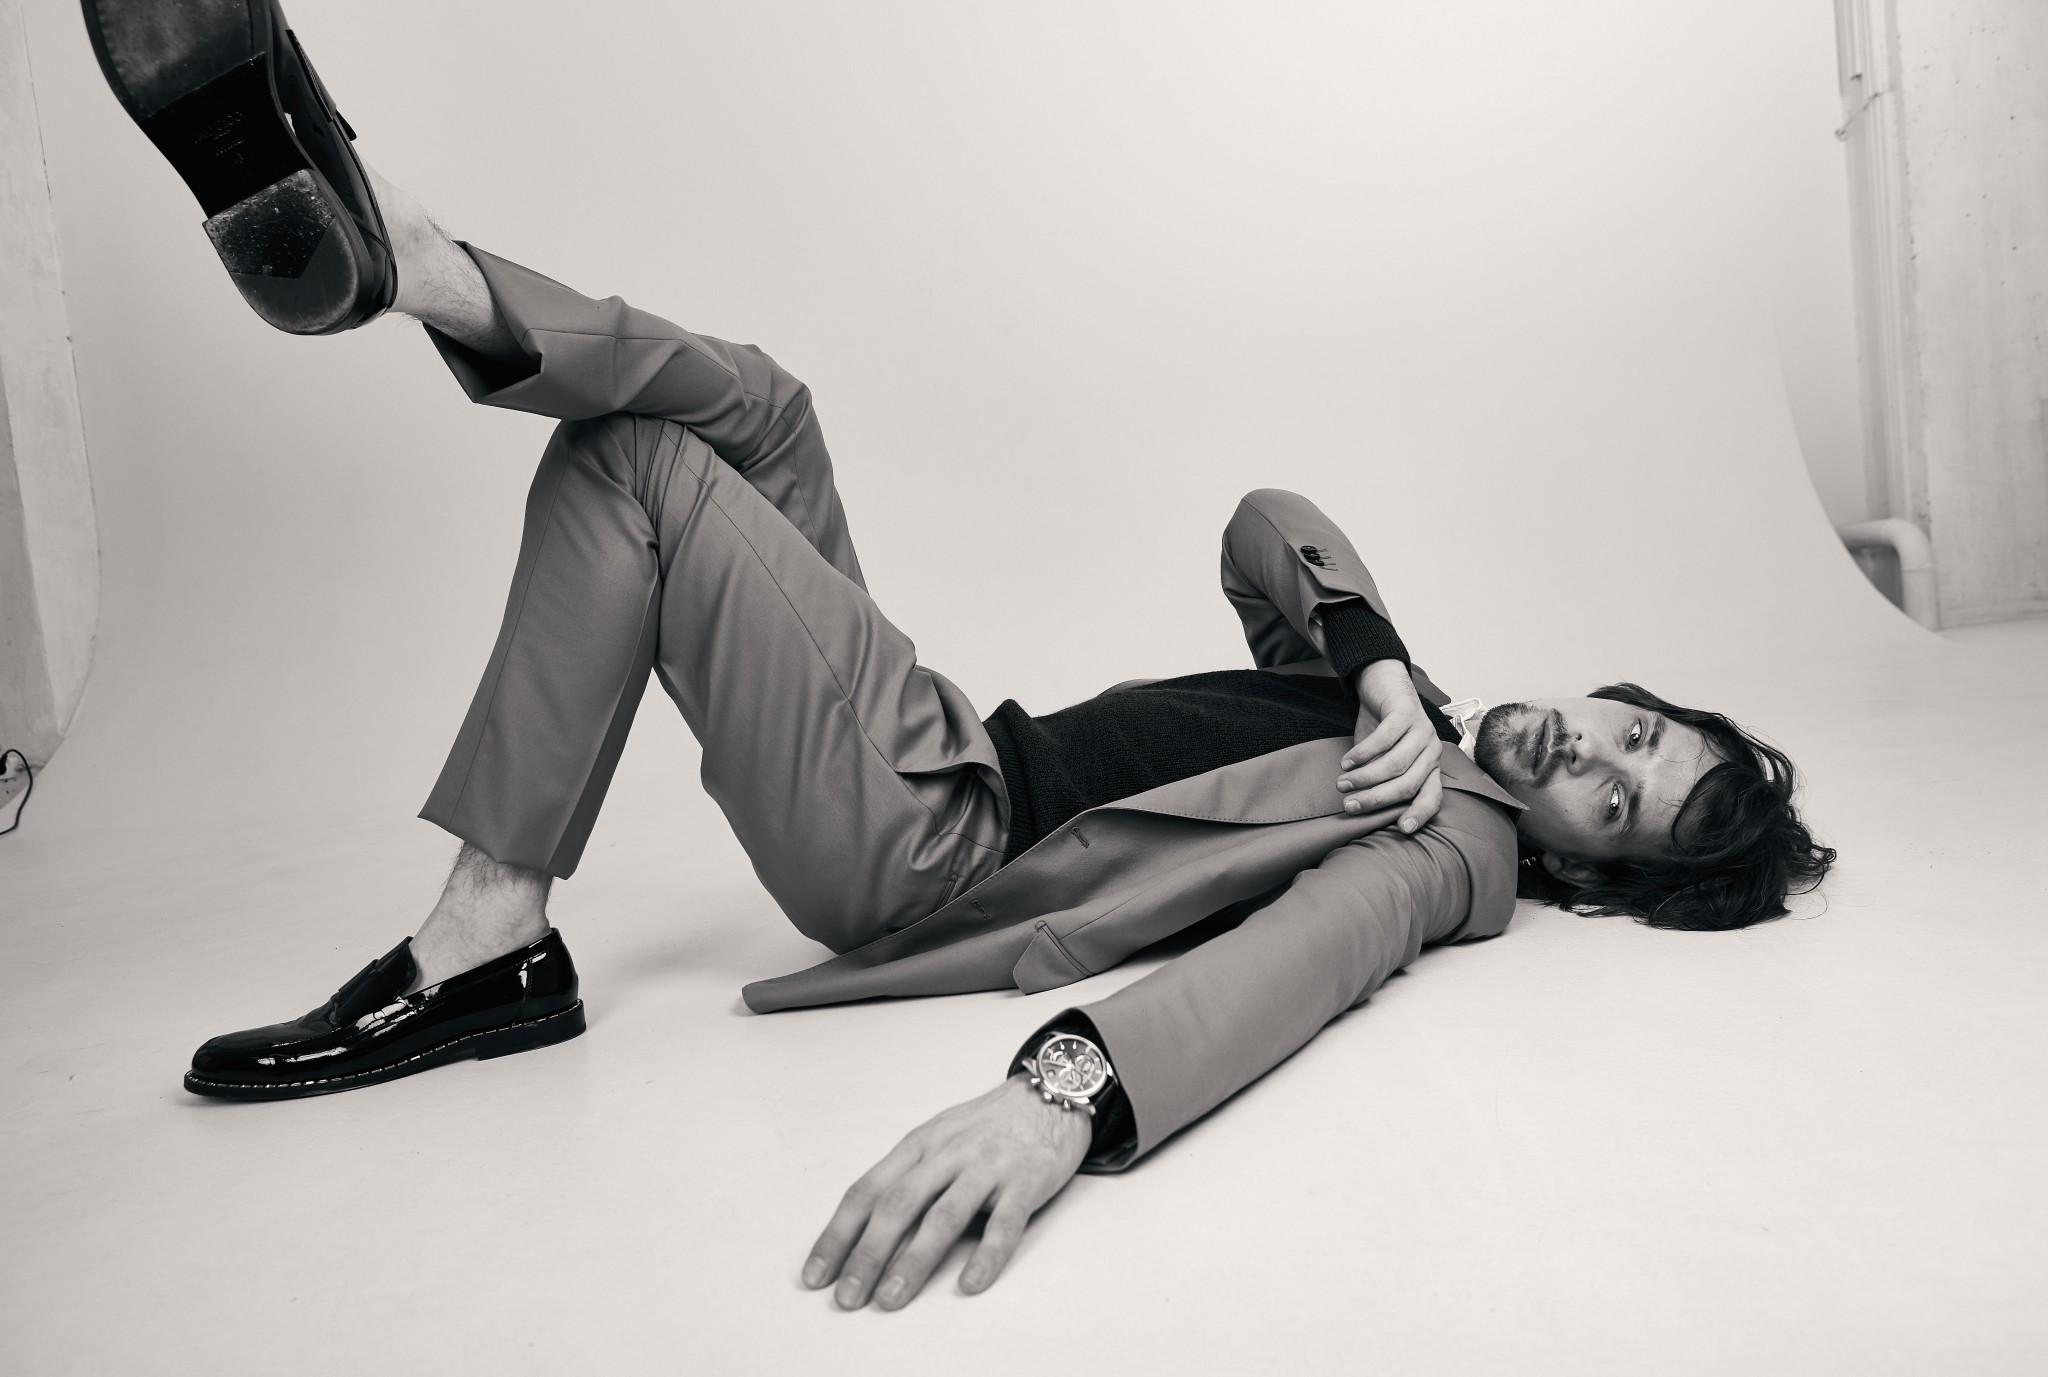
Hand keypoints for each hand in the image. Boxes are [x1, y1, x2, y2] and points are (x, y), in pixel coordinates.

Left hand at [803, 1076, 1090, 1310]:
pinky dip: (987, 1255)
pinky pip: (1004, 1223)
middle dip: (867, 1254)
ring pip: (944, 1216)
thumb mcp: (938, 1140)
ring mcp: (987, 1167)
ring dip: (913, 1260)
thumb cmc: (987, 1126)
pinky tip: (970, 1283)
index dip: (838, 1234)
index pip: (867, 1191)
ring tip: (891, 1298)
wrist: (1050, 1093)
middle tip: (848, 1297)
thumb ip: (908, 1179)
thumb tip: (866, 1236)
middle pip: (898, 1205)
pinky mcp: (1026, 1181)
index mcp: (919, 1145)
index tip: (816, 1274)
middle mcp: (947, 1154)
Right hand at [1338, 659, 1443, 832]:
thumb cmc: (1381, 728)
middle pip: (1408, 784)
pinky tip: (1347, 761)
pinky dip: (1363, 753)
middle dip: (1377, 799)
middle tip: (1350, 805)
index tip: (1402, 829)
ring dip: (1366, 777)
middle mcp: (1431, 750)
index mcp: (1430, 766)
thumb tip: (1361, 807)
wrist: (1382, 683)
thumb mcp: (1382, 759)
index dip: (1420, 814)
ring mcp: (1422, 730)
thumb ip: (1379, 781)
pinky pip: (1385, 739)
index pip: (1432, 797)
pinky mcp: (1407, 712)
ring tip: (1342, 782)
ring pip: (1396, 765)